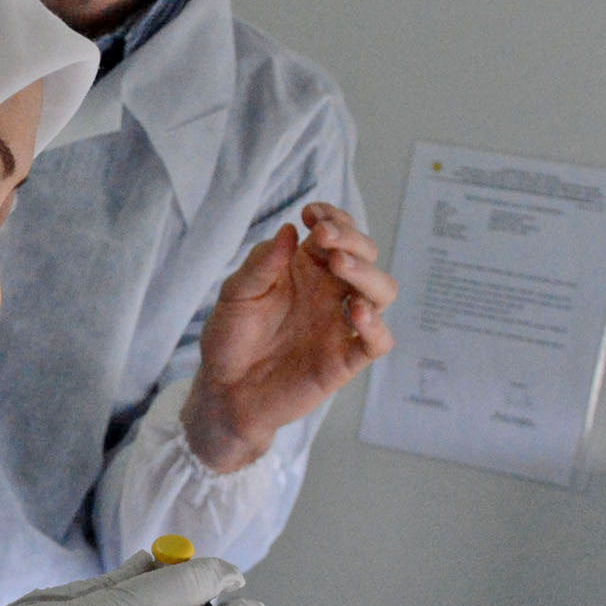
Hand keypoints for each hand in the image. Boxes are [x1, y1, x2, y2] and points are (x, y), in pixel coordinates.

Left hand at [184, 202, 397, 472]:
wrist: (224, 390)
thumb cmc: (230, 338)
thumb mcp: (236, 295)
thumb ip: (261, 264)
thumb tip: (289, 231)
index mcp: (307, 269)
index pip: (338, 233)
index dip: (334, 217)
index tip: (311, 215)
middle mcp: (330, 292)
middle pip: (365, 255)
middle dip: (352, 238)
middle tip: (324, 236)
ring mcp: (340, 324)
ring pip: (381, 291)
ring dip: (367, 273)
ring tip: (339, 265)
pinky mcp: (344, 359)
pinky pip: (378, 342)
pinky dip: (376, 326)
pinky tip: (357, 312)